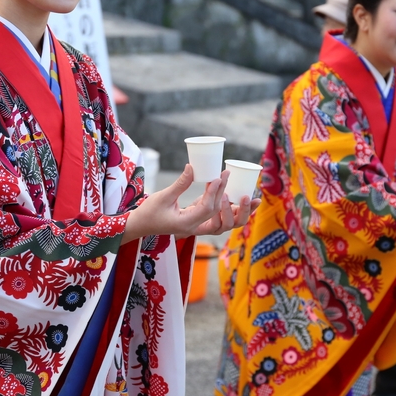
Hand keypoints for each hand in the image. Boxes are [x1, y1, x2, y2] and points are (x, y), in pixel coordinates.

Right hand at [122, 165, 259, 241]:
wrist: (141, 226)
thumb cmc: (148, 212)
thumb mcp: (162, 197)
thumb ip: (179, 184)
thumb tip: (192, 167)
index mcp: (186, 224)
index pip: (207, 209)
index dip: (214, 192)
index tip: (218, 176)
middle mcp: (196, 228)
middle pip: (220, 218)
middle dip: (229, 198)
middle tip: (228, 174)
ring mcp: (199, 226)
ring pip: (225, 223)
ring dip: (239, 210)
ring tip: (254, 198)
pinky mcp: (199, 221)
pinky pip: (219, 217)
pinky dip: (230, 208)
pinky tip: (239, 197)